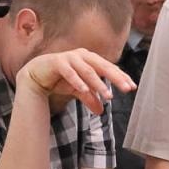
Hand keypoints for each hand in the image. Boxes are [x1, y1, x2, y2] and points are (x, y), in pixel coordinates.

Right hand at [19, 49, 135, 115]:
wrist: (36, 75)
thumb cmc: (60, 79)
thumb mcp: (78, 91)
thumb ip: (89, 98)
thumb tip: (101, 112)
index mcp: (90, 59)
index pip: (109, 68)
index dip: (121, 77)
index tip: (132, 87)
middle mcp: (82, 56)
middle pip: (103, 66)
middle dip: (116, 78)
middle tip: (127, 89)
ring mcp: (70, 57)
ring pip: (88, 71)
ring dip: (98, 84)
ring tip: (108, 95)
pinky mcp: (57, 62)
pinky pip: (70, 72)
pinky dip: (77, 81)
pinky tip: (85, 89)